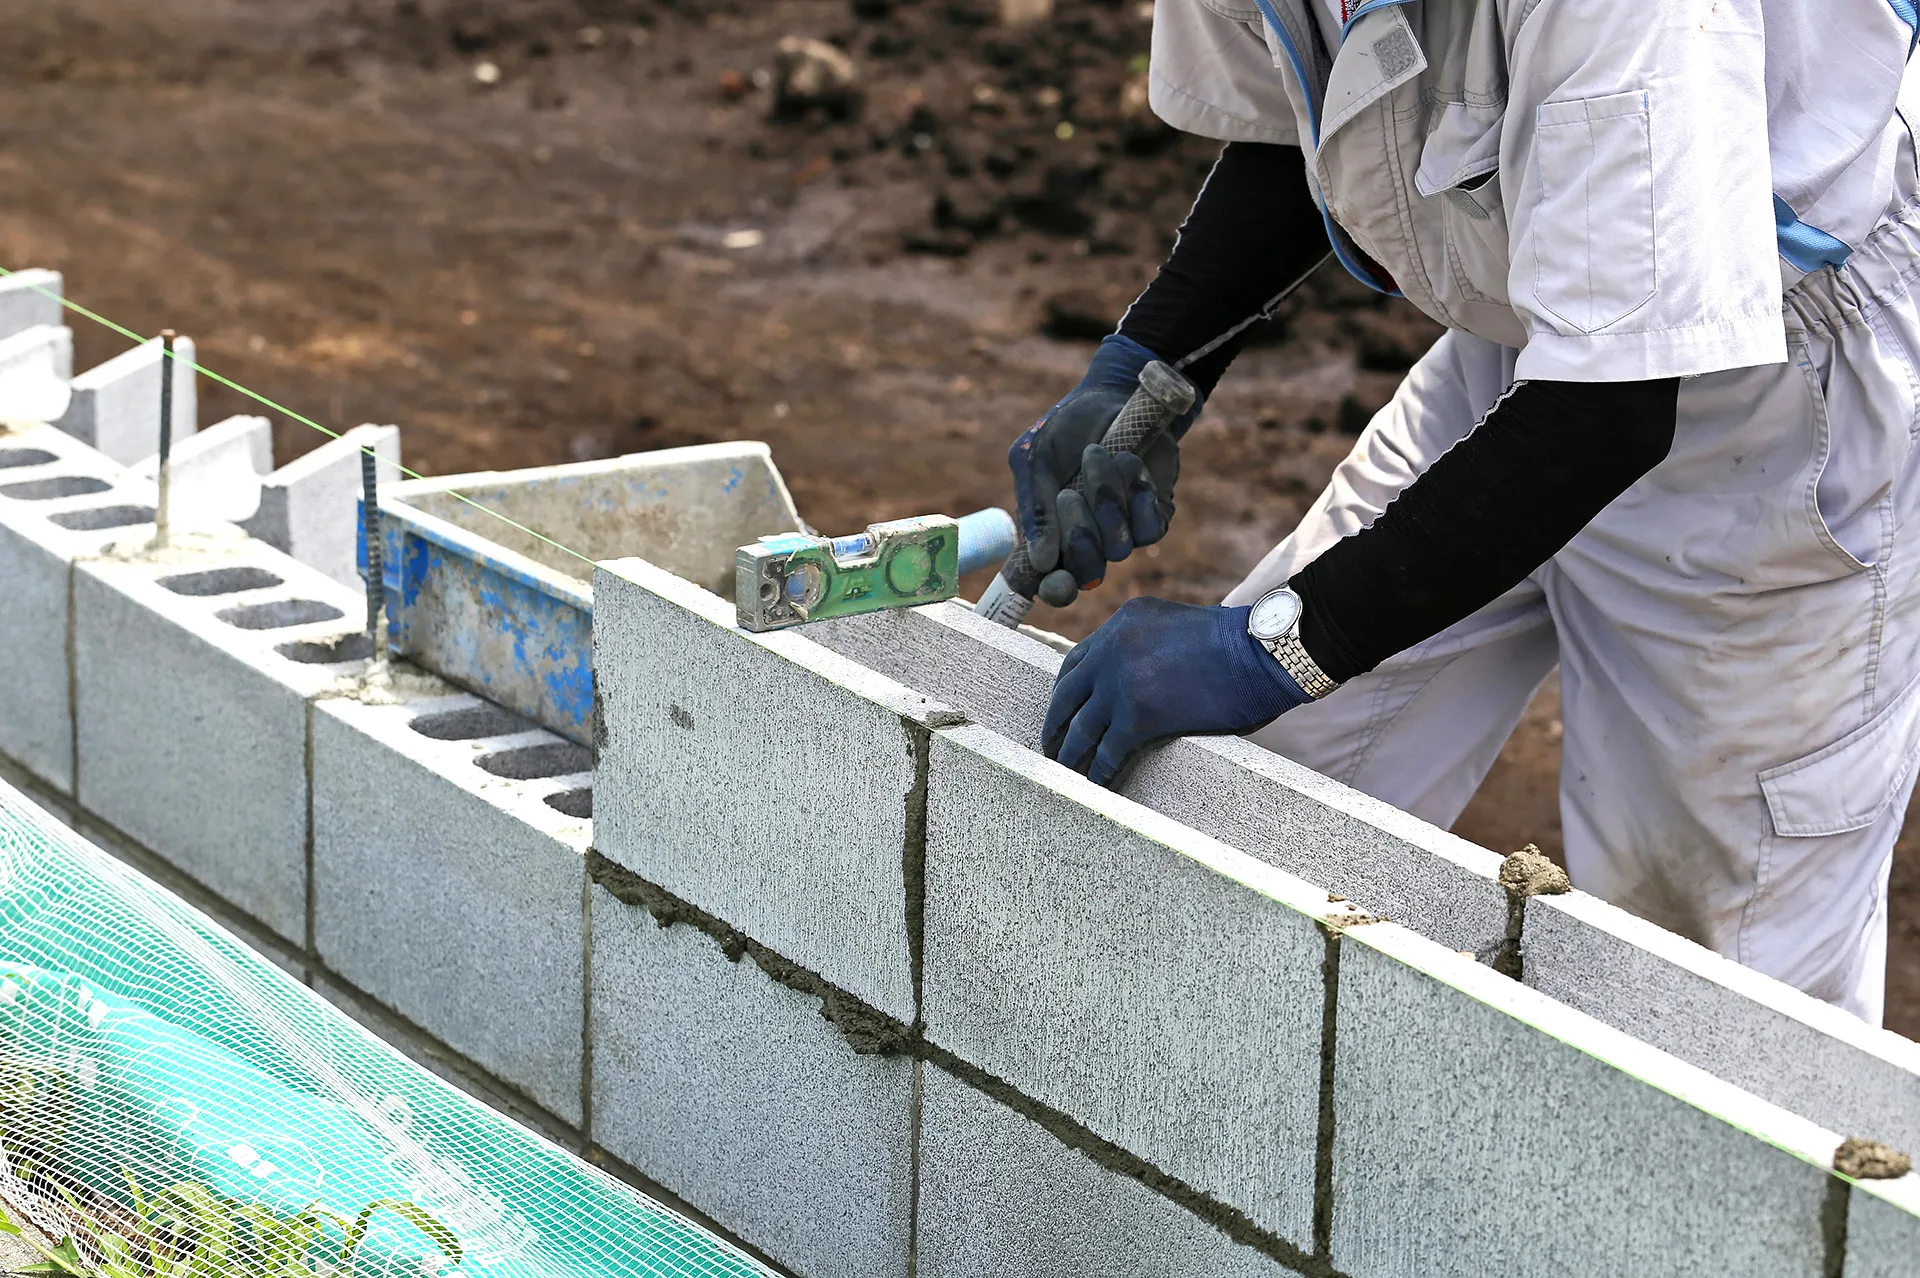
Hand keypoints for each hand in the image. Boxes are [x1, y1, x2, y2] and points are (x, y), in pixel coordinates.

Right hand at [1009, 335, 1199, 606]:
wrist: (1113, 396)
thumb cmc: (1066, 429)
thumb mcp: (1035, 459)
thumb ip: (1034, 507)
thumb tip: (1041, 560)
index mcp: (1052, 535)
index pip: (1054, 583)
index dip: (1054, 590)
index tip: (1053, 581)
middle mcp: (1089, 542)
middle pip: (1088, 573)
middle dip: (1077, 536)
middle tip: (1068, 493)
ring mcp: (1123, 531)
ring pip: (1119, 548)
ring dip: (1106, 500)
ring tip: (1096, 455)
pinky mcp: (1155, 515)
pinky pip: (1150, 529)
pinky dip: (1137, 493)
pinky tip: (1129, 462)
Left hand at [1043, 598, 1309, 786]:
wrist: (1264, 653)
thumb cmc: (1238, 645)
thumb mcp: (1177, 628)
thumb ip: (1149, 647)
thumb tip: (1140, 681)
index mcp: (1123, 622)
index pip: (1077, 661)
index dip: (1067, 691)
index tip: (1064, 711)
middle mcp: (1113, 647)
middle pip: (1067, 693)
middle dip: (1056, 723)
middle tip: (1050, 746)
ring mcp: (1121, 681)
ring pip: (1081, 727)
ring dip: (1071, 753)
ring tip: (1066, 772)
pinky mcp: (1138, 715)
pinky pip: (1107, 750)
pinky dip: (1100, 771)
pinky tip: (1098, 784)